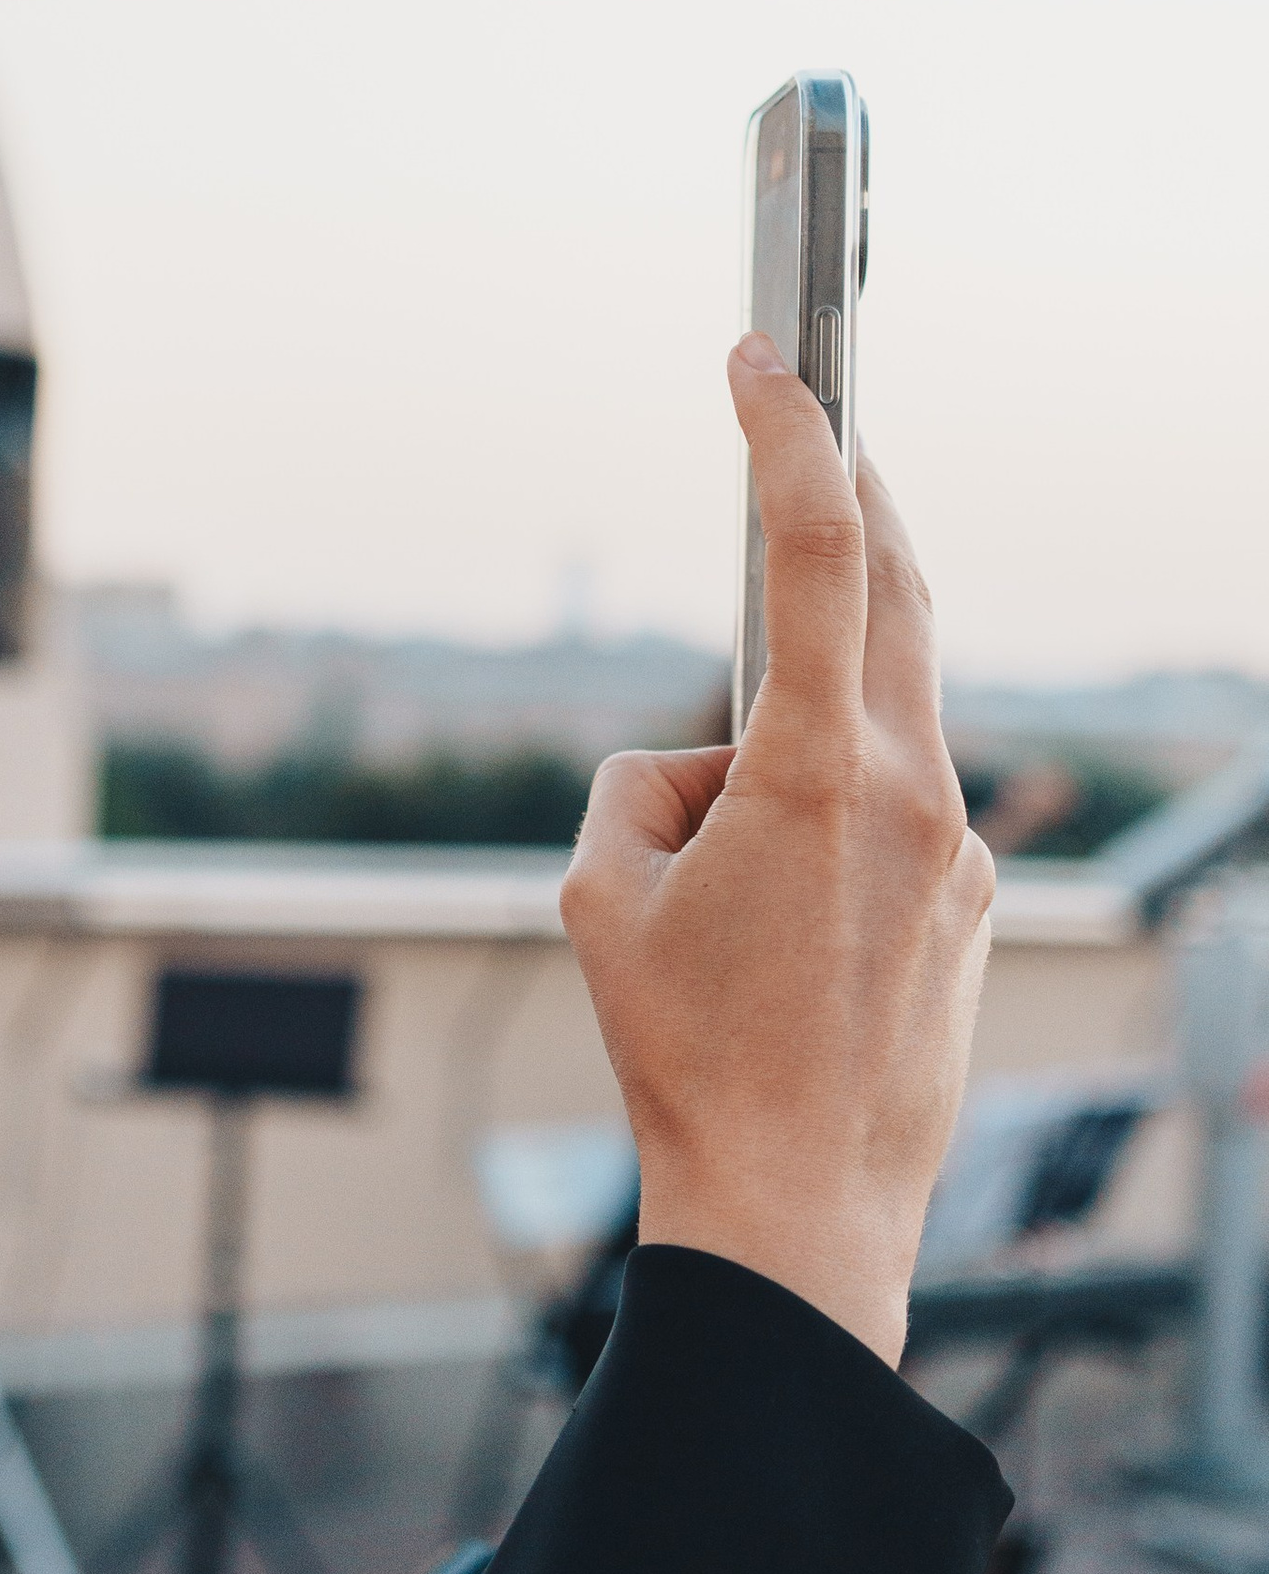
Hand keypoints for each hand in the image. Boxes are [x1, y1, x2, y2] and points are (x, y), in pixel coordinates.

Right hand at [559, 338, 994, 1362]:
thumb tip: (705, 765)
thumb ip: (644, 782)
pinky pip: (893, 810)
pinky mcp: (971, 905)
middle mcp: (914, 793)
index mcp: (819, 772)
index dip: (789, 435)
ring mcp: (957, 851)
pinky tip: (778, 918)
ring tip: (717, 850)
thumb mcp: (603, 893)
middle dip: (849, 501)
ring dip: (807, 716)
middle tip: (809, 430)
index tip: (761, 361)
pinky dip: (828, 812)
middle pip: (893, 594)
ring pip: (879, 719)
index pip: (819, 552)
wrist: (798, 1212)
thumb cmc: (686, 1059)